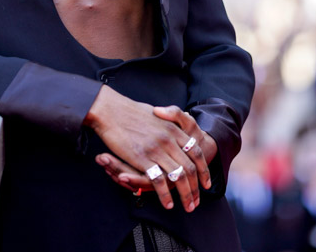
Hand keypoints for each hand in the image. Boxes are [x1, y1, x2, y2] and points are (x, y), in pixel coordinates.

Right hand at [96, 105, 215, 200]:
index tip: (205, 183)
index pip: (196, 152)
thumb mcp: (156, 113)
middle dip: (195, 188)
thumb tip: (177, 122)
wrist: (110, 109)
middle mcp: (169, 139)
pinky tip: (168, 204)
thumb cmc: (130, 111)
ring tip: (188, 206)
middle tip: (197, 201)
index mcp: (173, 129)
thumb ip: (169, 120)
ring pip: (178, 176)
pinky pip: (159, 180)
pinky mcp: (142, 158)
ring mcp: (156, 149)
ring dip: (185, 195)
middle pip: (190, 168)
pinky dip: (165, 195)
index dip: (203, 170)